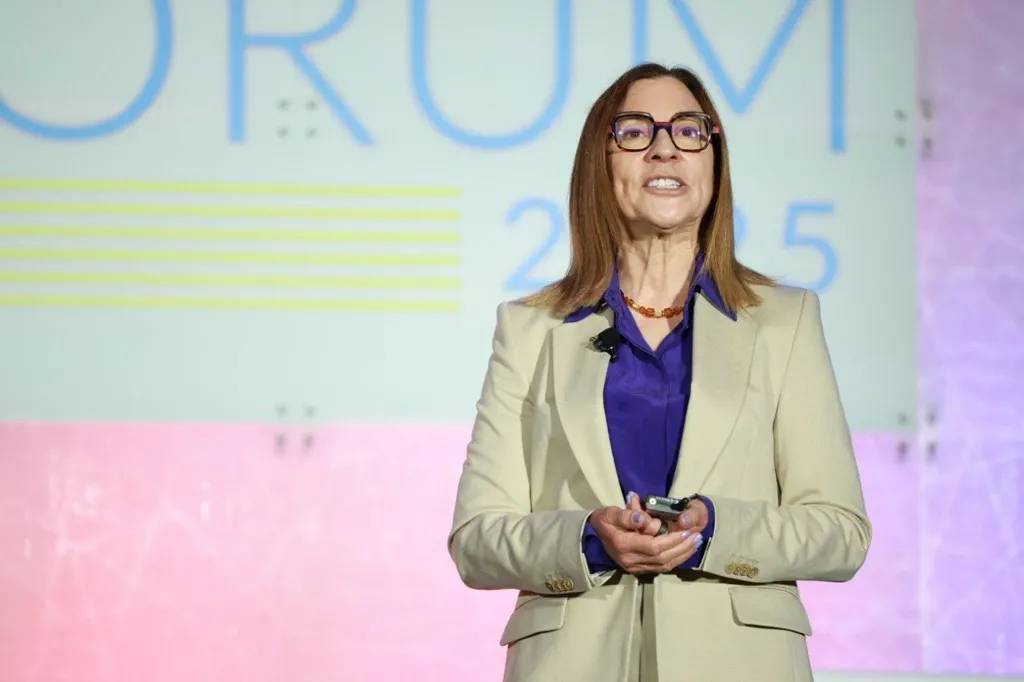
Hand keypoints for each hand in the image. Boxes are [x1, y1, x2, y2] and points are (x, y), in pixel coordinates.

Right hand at [588, 493, 702, 573]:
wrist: (591, 537)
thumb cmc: (603, 521)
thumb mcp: (610, 513)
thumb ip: (626, 514)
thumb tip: (643, 517)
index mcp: (624, 545)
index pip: (653, 546)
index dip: (672, 540)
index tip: (686, 531)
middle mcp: (630, 560)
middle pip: (662, 558)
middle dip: (682, 547)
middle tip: (697, 537)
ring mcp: (635, 567)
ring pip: (664, 565)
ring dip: (682, 554)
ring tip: (696, 543)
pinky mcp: (639, 570)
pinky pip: (662, 567)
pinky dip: (676, 559)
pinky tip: (685, 550)